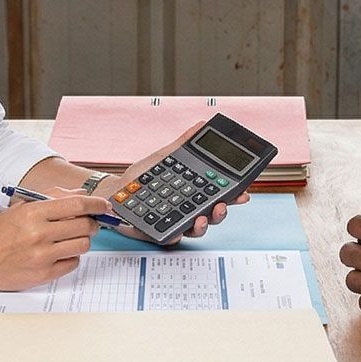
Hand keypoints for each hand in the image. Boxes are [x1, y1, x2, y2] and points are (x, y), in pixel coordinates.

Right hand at [0, 194, 104, 291]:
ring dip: (83, 240)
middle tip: (90, 223)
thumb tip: (82, 194)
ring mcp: (42, 256)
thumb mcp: (21, 208)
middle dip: (93, 223)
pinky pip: (73, 264)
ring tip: (72, 238)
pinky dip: (71, 257)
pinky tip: (60, 253)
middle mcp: (39, 234)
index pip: (77, 204)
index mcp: (33, 212)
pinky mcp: (43, 275)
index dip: (97, 204)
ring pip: (82, 245)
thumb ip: (52, 198)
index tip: (104, 206)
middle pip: (85, 225)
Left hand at [102, 120, 250, 244]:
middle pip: (212, 215)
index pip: (217, 195)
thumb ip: (184, 144)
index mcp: (193, 193)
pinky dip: (176, 234)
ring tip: (201, 217)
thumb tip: (200, 125)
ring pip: (196, 229)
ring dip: (203, 225)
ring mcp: (175, 222)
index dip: (232, 196)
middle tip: (222, 205)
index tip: (244, 193)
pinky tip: (179, 229)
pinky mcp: (159, 232)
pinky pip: (171, 237)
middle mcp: (187, 210)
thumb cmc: (143, 178)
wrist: (116, 191)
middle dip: (221, 212)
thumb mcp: (166, 158)